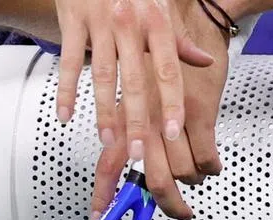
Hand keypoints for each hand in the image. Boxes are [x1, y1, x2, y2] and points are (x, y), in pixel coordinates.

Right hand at [55, 0, 216, 160]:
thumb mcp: (160, 6)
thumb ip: (179, 40)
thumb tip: (206, 62)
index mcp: (155, 21)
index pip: (167, 70)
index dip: (172, 103)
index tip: (174, 132)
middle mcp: (130, 22)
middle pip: (135, 80)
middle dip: (138, 121)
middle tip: (140, 152)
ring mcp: (100, 23)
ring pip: (103, 75)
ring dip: (104, 112)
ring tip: (109, 141)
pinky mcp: (73, 21)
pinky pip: (70, 62)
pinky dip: (67, 91)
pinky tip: (66, 115)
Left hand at [90, 9, 228, 219]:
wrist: (190, 19)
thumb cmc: (160, 54)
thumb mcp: (135, 91)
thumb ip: (128, 127)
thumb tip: (124, 161)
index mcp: (125, 117)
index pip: (108, 164)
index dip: (104, 195)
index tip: (100, 218)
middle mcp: (144, 122)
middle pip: (153, 179)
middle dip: (167, 203)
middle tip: (180, 211)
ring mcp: (172, 119)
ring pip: (183, 171)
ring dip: (194, 180)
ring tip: (198, 175)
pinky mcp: (200, 113)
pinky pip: (207, 156)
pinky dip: (211, 166)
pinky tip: (212, 165)